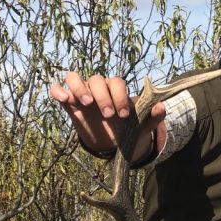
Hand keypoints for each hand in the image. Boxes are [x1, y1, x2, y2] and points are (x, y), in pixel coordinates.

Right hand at [48, 72, 163, 157]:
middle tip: (108, 115)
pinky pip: (58, 89)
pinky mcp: (69, 103)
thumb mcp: (140, 128)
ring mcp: (82, 94)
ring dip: (79, 87)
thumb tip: (162, 107)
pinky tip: (63, 99)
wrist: (110, 143)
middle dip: (103, 96)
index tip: (123, 114)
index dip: (120, 95)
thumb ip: (152, 118)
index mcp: (116, 90)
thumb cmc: (125, 131)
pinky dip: (58, 90)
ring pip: (74, 77)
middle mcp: (98, 88)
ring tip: (86, 104)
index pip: (116, 82)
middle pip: (96, 79)